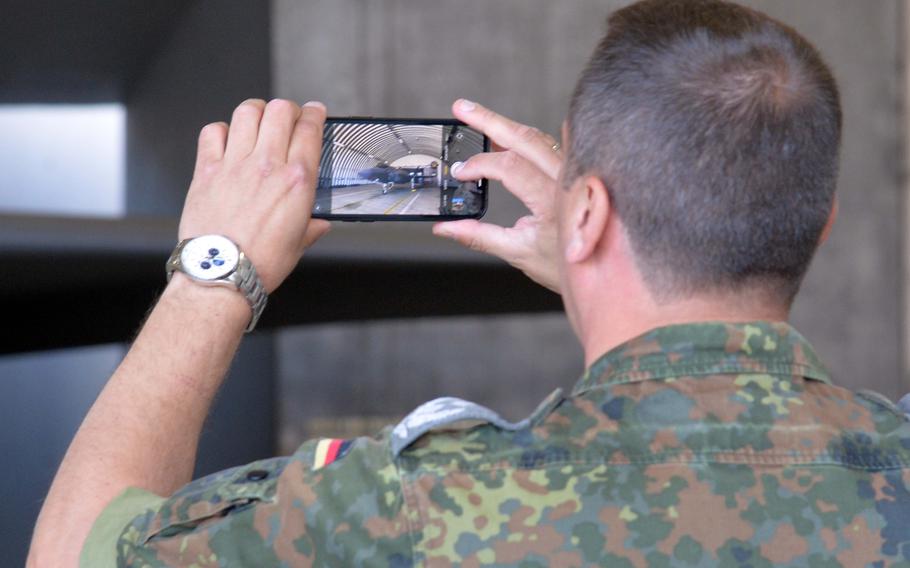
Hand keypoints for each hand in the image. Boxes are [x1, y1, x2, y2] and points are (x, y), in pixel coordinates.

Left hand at [178, 98, 330, 292]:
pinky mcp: (207, 170)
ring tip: (258, 118)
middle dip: (287, 108)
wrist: (222, 274)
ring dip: (256, 111)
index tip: (314, 112)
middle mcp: (267, 166)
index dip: (314, 114)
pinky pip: (212, 132)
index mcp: (297, 181)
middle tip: (288, 116)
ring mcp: (235, 164)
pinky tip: (227, 139)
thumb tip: (319, 224)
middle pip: (280, 111)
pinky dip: (221, 130)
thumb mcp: (298, 245)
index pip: (310, 129)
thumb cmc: (260, 263)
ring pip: (247, 112)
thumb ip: (311, 227)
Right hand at [433, 99, 562, 292]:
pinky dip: (526, 138)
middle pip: (525, 138)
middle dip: (489, 120)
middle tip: (461, 108)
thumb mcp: (519, 254)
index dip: (480, 165)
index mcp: (552, 201)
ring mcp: (575, 173)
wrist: (604, 273)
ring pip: (538, 138)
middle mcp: (567, 181)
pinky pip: (551, 146)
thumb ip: (479, 237)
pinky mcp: (577, 172)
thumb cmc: (567, 266)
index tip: (460, 173)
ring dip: (506, 126)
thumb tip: (445, 228)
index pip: (510, 168)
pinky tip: (509, 133)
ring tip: (477, 116)